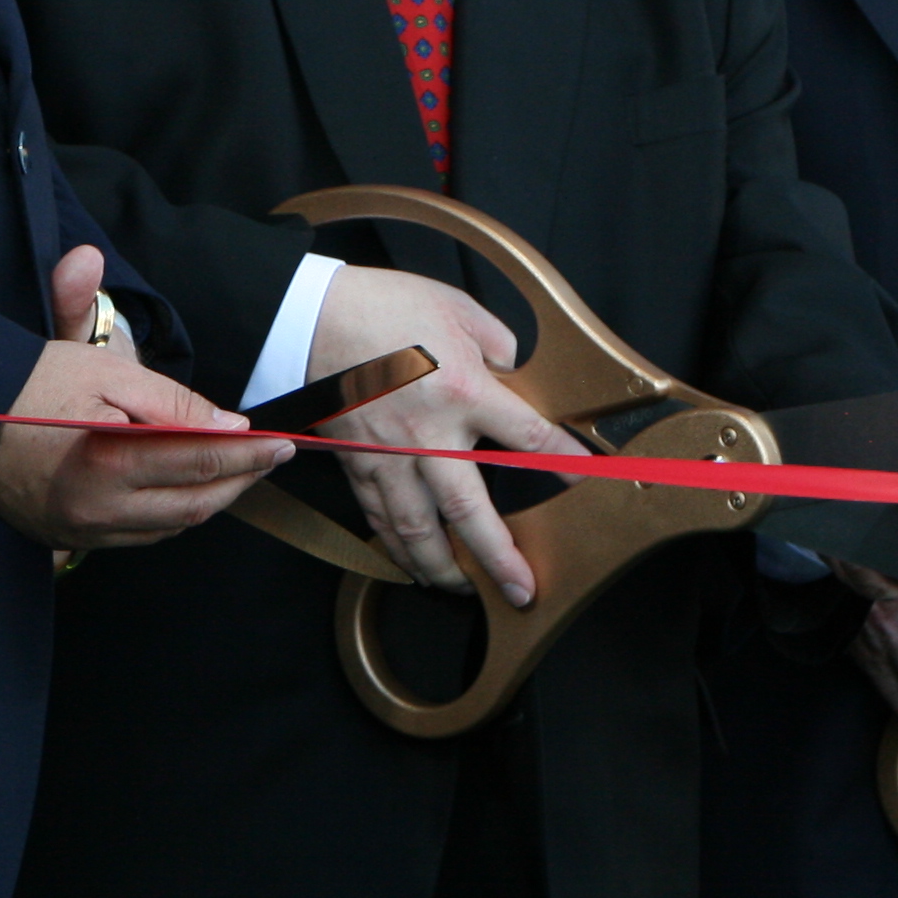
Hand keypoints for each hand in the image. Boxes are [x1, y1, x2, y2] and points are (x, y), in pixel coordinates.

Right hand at [0, 248, 287, 551]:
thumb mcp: (105, 373)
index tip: (283, 443)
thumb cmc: (30, 383)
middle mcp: (97, 511)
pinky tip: (184, 491)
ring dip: (207, 502)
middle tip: (269, 458)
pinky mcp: (65, 540)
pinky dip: (169, 515)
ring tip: (235, 473)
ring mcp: (80, 533)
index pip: (201, 463)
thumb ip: (173, 402)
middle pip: (192, 506)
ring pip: (168, 527)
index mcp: (109, 465)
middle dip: (237, 482)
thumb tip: (231, 424)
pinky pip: (136, 535)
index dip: (248, 454)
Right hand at [307, 262, 588, 605]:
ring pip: (417, 529)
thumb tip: (515, 371)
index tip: (583, 475)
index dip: (561, 459)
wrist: (314, 317)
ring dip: (444, 567)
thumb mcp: (458, 309)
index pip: (527, 436)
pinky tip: (412, 562)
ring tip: (466, 590)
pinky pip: (378, 517)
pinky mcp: (357, 463)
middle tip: (521, 590)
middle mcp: (428, 436)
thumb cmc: (386, 307)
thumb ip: (496, 345)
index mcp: (463, 392)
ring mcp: (389, 456)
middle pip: (470, 511)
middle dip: (499, 557)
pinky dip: (396, 546)